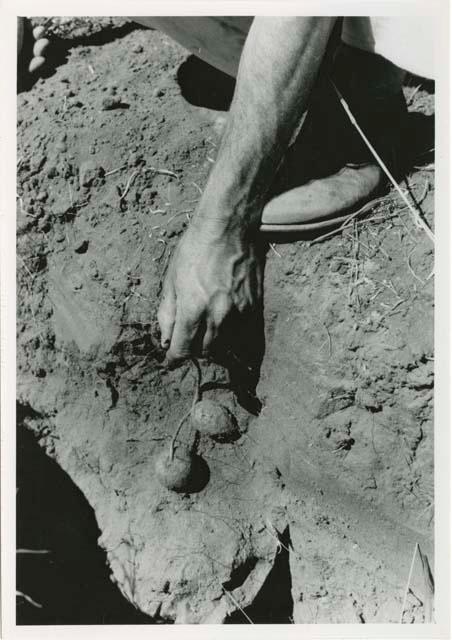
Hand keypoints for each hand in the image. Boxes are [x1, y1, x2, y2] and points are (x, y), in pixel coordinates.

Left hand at [157, 221, 261, 364]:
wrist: (230, 226)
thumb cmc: (195, 248)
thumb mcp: (172, 279)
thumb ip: (168, 313)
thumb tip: (166, 340)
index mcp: (193, 308)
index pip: (183, 349)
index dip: (174, 357)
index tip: (171, 359)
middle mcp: (218, 315)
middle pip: (205, 351)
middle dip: (193, 350)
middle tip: (187, 339)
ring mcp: (239, 312)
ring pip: (224, 344)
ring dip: (212, 342)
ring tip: (204, 329)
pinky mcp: (254, 306)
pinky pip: (241, 332)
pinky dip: (230, 332)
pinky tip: (222, 319)